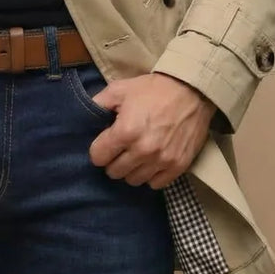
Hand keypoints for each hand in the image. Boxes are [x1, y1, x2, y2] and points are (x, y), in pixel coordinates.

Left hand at [87, 73, 215, 188]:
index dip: (98, 149)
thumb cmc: (153, 89)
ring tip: (135, 155)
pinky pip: (155, 184)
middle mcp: (142, 150)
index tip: (105, 143)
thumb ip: (98, 104)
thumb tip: (84, 119)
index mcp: (125, 132)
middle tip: (120, 149)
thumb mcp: (119, 89)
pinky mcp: (178, 166)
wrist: (191, 90)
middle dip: (113, 160)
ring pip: (134, 180)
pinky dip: (150, 175)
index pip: (98, 157)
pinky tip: (151, 162)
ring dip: (131, 169)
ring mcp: (162, 160)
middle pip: (114, 172)